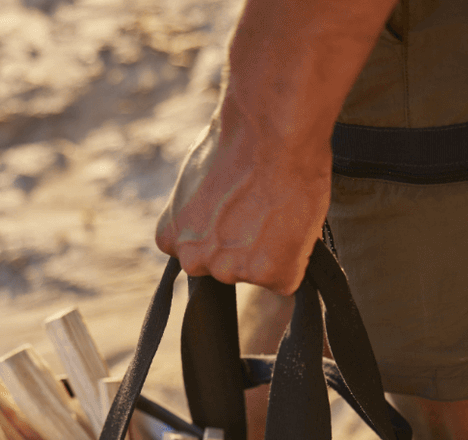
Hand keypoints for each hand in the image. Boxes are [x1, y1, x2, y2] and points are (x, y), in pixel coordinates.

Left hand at [155, 110, 330, 295]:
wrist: (269, 133)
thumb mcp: (196, 176)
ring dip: (270, 252)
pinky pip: (287, 278)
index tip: (236, 215)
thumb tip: (218, 209)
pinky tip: (294, 224)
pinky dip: (296, 257)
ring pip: (258, 272)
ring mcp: (232, 272)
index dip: (222, 233)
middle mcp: (195, 261)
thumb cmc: (236, 140)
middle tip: (262, 211)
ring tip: (279, 210)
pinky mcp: (270, 275)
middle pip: (227, 267)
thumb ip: (200, 209)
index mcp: (171, 238)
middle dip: (244, 246)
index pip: (199, 253)